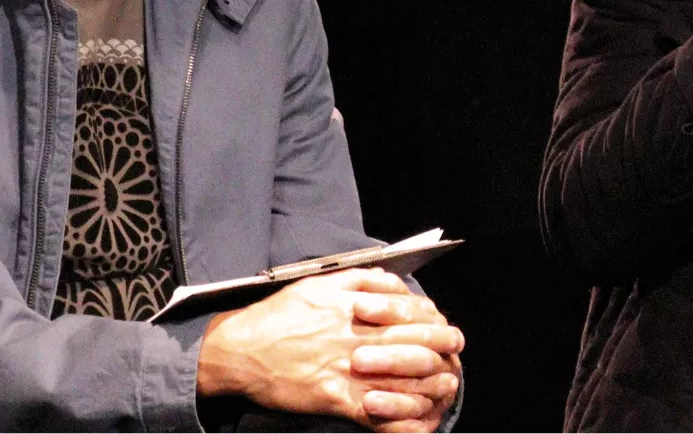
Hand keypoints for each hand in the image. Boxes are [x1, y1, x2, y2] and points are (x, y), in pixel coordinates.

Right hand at [198, 268, 464, 428]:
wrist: (237, 350)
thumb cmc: (276, 315)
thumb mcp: (317, 283)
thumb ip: (357, 280)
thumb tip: (391, 279)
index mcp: (352, 306)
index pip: (408, 310)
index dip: (432, 318)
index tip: (444, 321)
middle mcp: (353, 335)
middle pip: (412, 340)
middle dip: (442, 344)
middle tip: (456, 347)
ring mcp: (345, 368)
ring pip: (401, 375)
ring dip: (429, 380)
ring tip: (446, 381)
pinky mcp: (332, 397)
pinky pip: (376, 408)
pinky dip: (399, 412)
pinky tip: (415, 413)